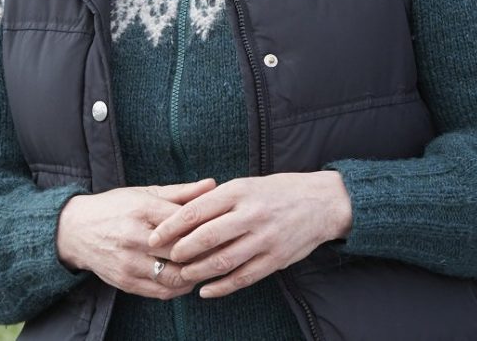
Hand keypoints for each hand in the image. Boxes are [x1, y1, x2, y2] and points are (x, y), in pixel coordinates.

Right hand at [56, 178, 215, 298]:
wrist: (74, 231)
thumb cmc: (115, 208)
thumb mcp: (144, 193)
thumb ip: (180, 192)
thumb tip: (212, 184)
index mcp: (142, 209)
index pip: (185, 221)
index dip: (209, 227)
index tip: (225, 228)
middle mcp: (134, 237)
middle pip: (182, 250)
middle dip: (206, 253)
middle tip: (224, 250)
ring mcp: (129, 263)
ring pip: (174, 277)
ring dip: (195, 275)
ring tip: (208, 267)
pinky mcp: (125, 282)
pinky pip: (161, 292)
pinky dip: (179, 288)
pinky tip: (188, 278)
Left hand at [146, 171, 352, 299]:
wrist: (322, 203)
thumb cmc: (278, 191)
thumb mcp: (247, 185)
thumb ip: (218, 200)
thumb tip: (180, 215)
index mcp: (240, 191)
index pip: (196, 210)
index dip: (171, 226)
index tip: (154, 236)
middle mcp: (252, 214)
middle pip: (206, 237)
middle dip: (180, 251)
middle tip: (166, 258)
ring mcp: (265, 238)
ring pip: (223, 261)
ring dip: (198, 272)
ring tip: (183, 275)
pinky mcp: (276, 259)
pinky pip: (243, 278)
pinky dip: (221, 287)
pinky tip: (206, 291)